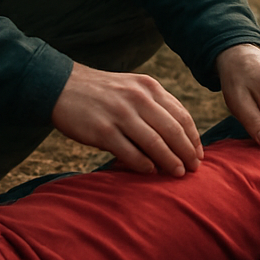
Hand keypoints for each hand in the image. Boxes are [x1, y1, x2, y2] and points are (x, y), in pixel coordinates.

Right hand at [51, 63, 201, 175]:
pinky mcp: (102, 130)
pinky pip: (130, 152)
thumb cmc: (101, 92)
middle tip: (194, 169)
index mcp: (149, 87)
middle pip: (173, 130)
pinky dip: (143, 164)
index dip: (193, 138)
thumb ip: (154, 105)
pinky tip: (150, 171)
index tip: (198, 154)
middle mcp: (137, 98)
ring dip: (170, 161)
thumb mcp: (132, 87)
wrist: (61, 86)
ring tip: (177, 174)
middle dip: (187, 152)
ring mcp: (120, 114)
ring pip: (155, 143)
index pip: (181, 115)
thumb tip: (178, 136)